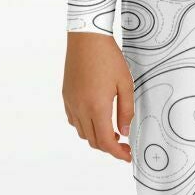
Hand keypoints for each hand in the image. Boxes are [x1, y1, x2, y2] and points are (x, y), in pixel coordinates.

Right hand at [62, 32, 133, 161]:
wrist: (86, 38)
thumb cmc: (108, 58)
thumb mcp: (125, 84)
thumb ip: (126, 111)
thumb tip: (124, 132)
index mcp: (97, 107)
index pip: (106, 142)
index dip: (117, 153)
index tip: (127, 156)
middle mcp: (80, 108)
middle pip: (93, 141)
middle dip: (109, 148)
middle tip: (124, 145)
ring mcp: (71, 103)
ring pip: (82, 133)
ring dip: (97, 137)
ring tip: (112, 132)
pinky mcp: (66, 96)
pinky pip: (74, 120)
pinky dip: (86, 126)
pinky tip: (97, 118)